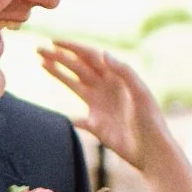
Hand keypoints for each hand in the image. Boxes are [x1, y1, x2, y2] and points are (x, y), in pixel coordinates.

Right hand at [41, 39, 171, 172]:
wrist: (152, 150)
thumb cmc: (150, 119)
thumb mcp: (140, 92)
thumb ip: (124, 71)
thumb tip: (103, 53)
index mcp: (115, 77)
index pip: (90, 56)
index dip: (72, 47)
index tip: (54, 41)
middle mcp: (105, 88)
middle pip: (77, 67)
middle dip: (59, 58)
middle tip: (39, 49)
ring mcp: (99, 106)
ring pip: (73, 85)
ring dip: (58, 74)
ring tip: (41, 63)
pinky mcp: (96, 125)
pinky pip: (78, 119)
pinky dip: (70, 116)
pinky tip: (59, 112)